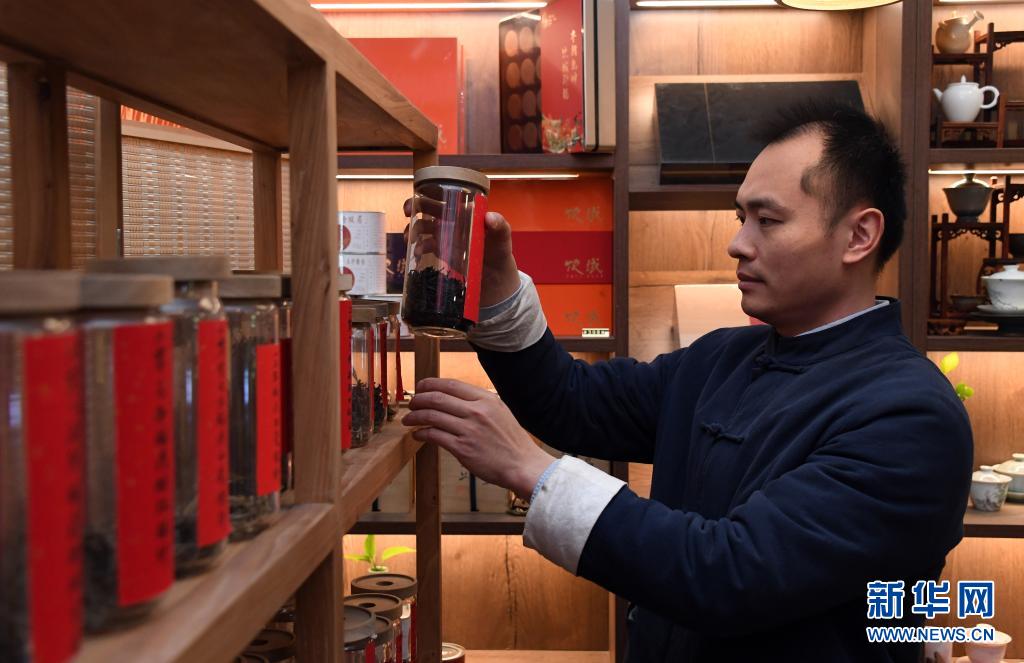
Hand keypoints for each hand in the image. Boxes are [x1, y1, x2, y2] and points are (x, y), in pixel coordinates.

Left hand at [402, 378, 554, 498]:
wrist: (522, 465)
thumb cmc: (511, 441)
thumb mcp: (500, 412)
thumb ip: (479, 403)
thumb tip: (454, 398)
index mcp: (486, 399)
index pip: (450, 384)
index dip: (430, 384)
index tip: (421, 387)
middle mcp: (476, 411)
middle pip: (437, 398)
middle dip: (418, 399)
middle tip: (411, 404)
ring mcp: (469, 430)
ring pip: (432, 416)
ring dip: (415, 417)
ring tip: (408, 420)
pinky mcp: (462, 448)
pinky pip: (434, 436)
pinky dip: (421, 433)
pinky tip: (417, 435)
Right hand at [403, 198, 520, 306]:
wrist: (495, 281)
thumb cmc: (500, 254)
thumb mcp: (503, 239)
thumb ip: (500, 227)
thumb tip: (490, 217)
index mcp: (465, 212)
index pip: (445, 196)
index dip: (430, 192)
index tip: (421, 196)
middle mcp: (452, 221)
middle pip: (428, 208)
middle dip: (414, 207)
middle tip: (408, 213)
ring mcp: (444, 236)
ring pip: (422, 227)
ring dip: (413, 230)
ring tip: (412, 239)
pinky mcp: (440, 252)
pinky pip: (424, 246)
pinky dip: (418, 248)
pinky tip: (419, 254)